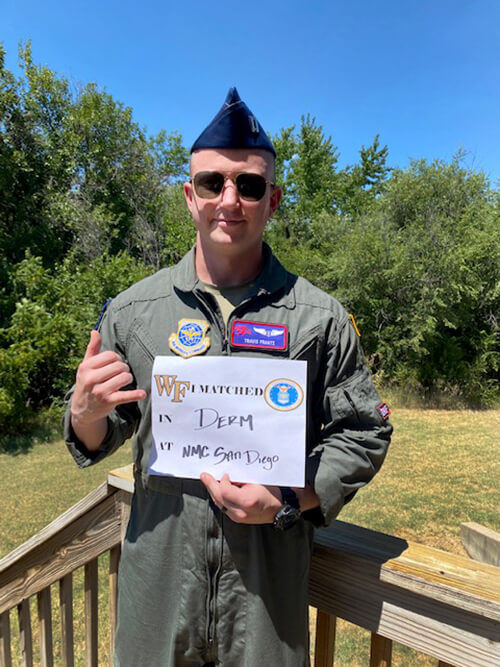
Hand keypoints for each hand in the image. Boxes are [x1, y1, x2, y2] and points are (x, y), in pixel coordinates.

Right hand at [70, 330, 145, 444]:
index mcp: (85, 367)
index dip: (117, 358)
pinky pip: (125, 396)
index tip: (116, 364)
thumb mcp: (85, 366)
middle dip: (124, 368)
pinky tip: (142, 394)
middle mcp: (91, 379)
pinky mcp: (108, 402)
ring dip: (128, 378)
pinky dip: (135, 395)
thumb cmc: (87, 383)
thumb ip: (92, 349)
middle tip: (121, 373)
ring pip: (124, 377)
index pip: (110, 355)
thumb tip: (95, 331)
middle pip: (119, 365)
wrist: (82, 409)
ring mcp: (99, 391)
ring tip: (124, 381)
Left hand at [200, 472, 282, 523]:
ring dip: (213, 492)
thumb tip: (228, 475)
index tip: (226, 474)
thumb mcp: (258, 482)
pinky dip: (219, 498)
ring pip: (219, 503)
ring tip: (209, 481)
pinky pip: (223, 507)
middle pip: (219, 498)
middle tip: (204, 476)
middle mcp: (240, 512)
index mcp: (247, 501)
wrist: (279, 510)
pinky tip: (217, 491)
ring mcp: (238, 517)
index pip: (225, 491)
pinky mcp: (237, 519)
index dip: (222, 481)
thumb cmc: (271, 494)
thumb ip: (241, 479)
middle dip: (211, 486)